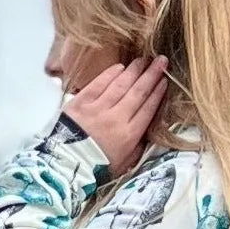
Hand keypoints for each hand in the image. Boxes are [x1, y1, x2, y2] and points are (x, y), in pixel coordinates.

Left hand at [63, 52, 168, 175]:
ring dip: (134, 70)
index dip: (158, 92)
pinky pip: (99, 83)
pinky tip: (120, 67)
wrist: (64, 167)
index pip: (148, 108)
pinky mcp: (81, 102)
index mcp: (129, 135)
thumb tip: (147, 132)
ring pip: (121, 84)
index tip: (165, 80)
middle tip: (162, 60)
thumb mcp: (123, 164)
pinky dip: (111, 74)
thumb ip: (137, 148)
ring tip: (144, 60)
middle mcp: (116, 118)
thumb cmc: (95, 168)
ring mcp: (98, 109)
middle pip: (138, 92)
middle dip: (152, 74)